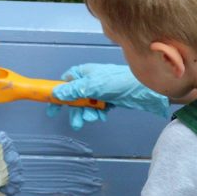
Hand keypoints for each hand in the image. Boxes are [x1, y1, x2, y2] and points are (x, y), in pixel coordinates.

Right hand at [47, 64, 169, 129]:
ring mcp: (100, 89)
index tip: (53, 107)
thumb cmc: (118, 82)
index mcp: (84, 73)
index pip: (65, 82)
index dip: (58, 95)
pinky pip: (98, 108)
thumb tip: (57, 93)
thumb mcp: (91, 86)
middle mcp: (91, 80)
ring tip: (93, 117)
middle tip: (76, 122)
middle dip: (75, 110)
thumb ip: (73, 90)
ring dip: (87, 113)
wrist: (143, 89)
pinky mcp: (109, 98)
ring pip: (87, 104)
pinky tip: (102, 115)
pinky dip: (98, 113)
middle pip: (75, 97)